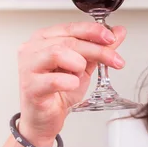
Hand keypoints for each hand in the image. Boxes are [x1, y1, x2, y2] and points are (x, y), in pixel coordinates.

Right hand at [17, 22, 125, 144]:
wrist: (45, 119)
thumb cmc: (58, 92)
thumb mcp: (84, 67)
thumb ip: (99, 49)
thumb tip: (118, 32)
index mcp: (45, 38)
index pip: (72, 27)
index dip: (94, 31)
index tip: (112, 38)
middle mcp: (33, 48)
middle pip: (69, 41)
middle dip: (97, 50)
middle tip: (114, 60)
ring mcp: (28, 67)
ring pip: (58, 52)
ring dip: (78, 63)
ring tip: (79, 75)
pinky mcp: (30, 87)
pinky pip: (53, 79)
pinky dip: (69, 82)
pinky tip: (73, 84)